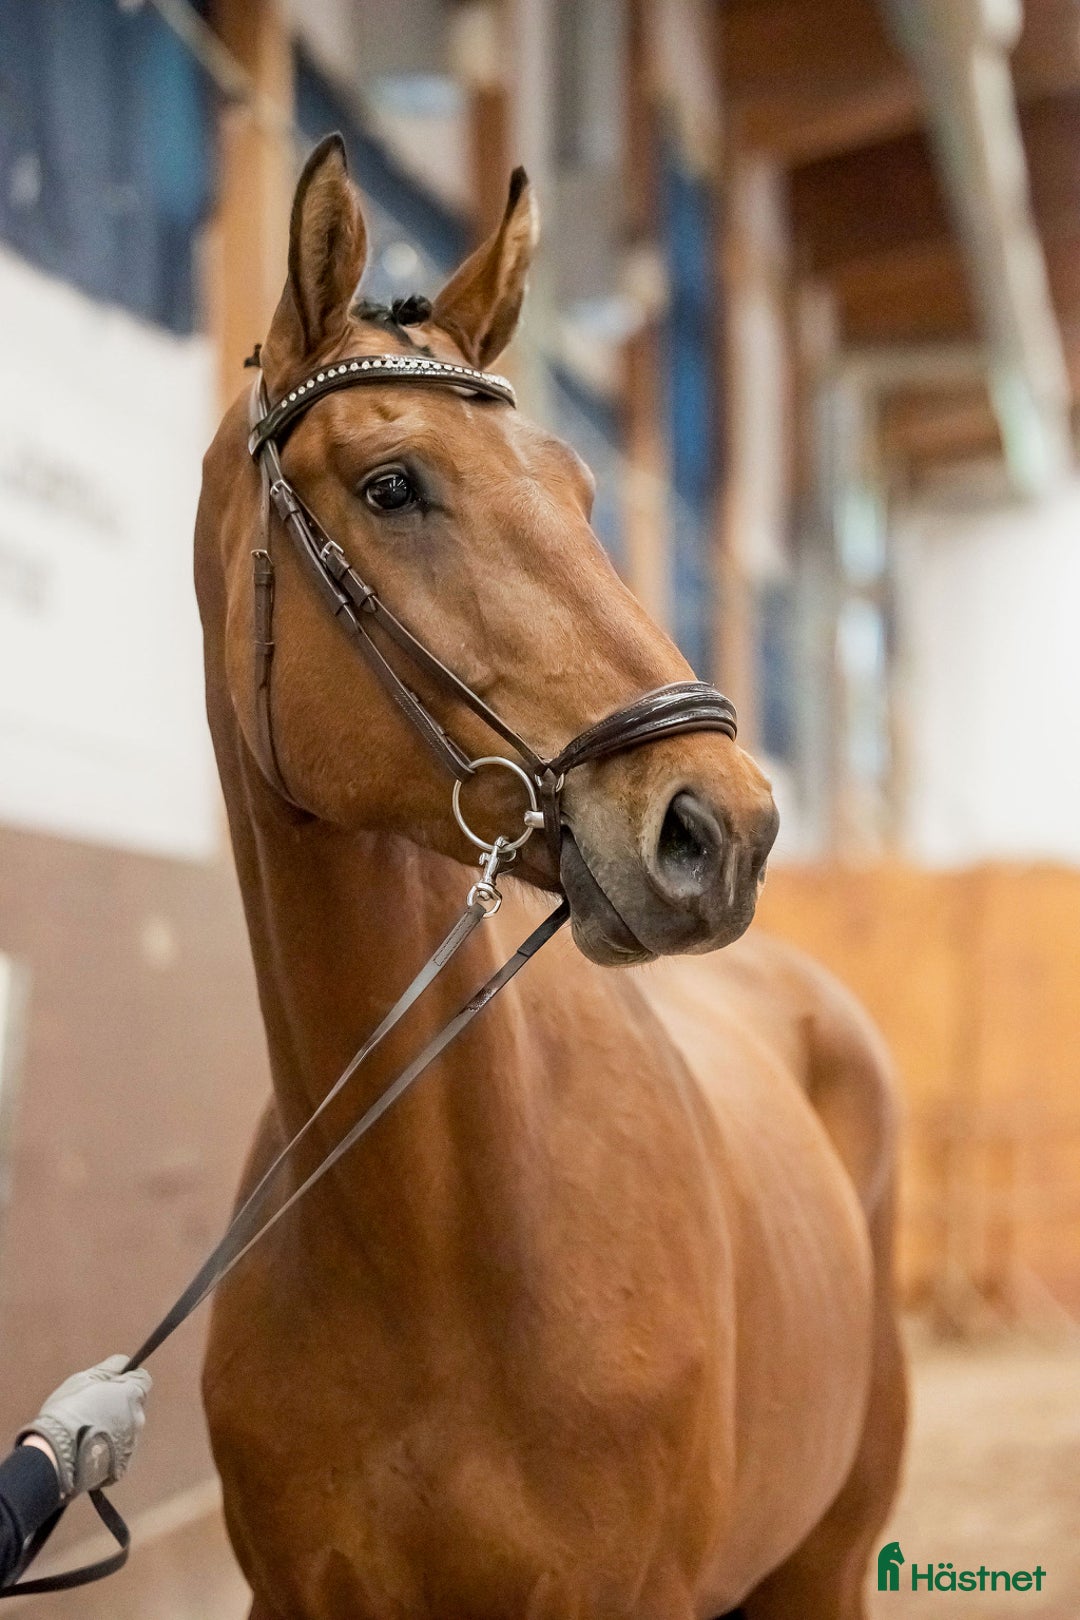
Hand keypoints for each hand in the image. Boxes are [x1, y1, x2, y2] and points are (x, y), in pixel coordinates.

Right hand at [17, 1356, 151, 1499]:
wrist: (56, 1458)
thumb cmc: (68, 1412)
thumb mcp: (84, 1379)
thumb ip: (109, 1369)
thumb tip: (124, 1363)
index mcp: (132, 1394)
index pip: (142, 1380)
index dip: (126, 1380)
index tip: (109, 1385)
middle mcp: (138, 1419)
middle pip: (133, 1406)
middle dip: (117, 1406)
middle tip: (91, 1411)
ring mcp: (131, 1446)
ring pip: (125, 1431)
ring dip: (111, 1429)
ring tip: (84, 1434)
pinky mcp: (121, 1468)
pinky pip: (116, 1454)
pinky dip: (105, 1451)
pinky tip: (85, 1452)